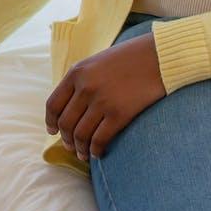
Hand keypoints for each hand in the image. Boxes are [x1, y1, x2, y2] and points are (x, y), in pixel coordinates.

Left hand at [45, 33, 166, 161]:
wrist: (158, 55)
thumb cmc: (129, 58)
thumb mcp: (97, 62)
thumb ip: (82, 80)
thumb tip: (71, 107)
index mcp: (77, 72)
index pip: (53, 104)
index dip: (51, 122)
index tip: (53, 131)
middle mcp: (85, 87)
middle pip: (66, 123)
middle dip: (66, 140)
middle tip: (71, 147)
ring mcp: (101, 101)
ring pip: (81, 135)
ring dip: (80, 149)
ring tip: (84, 154)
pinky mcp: (119, 114)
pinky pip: (99, 140)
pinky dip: (95, 150)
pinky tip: (98, 153)